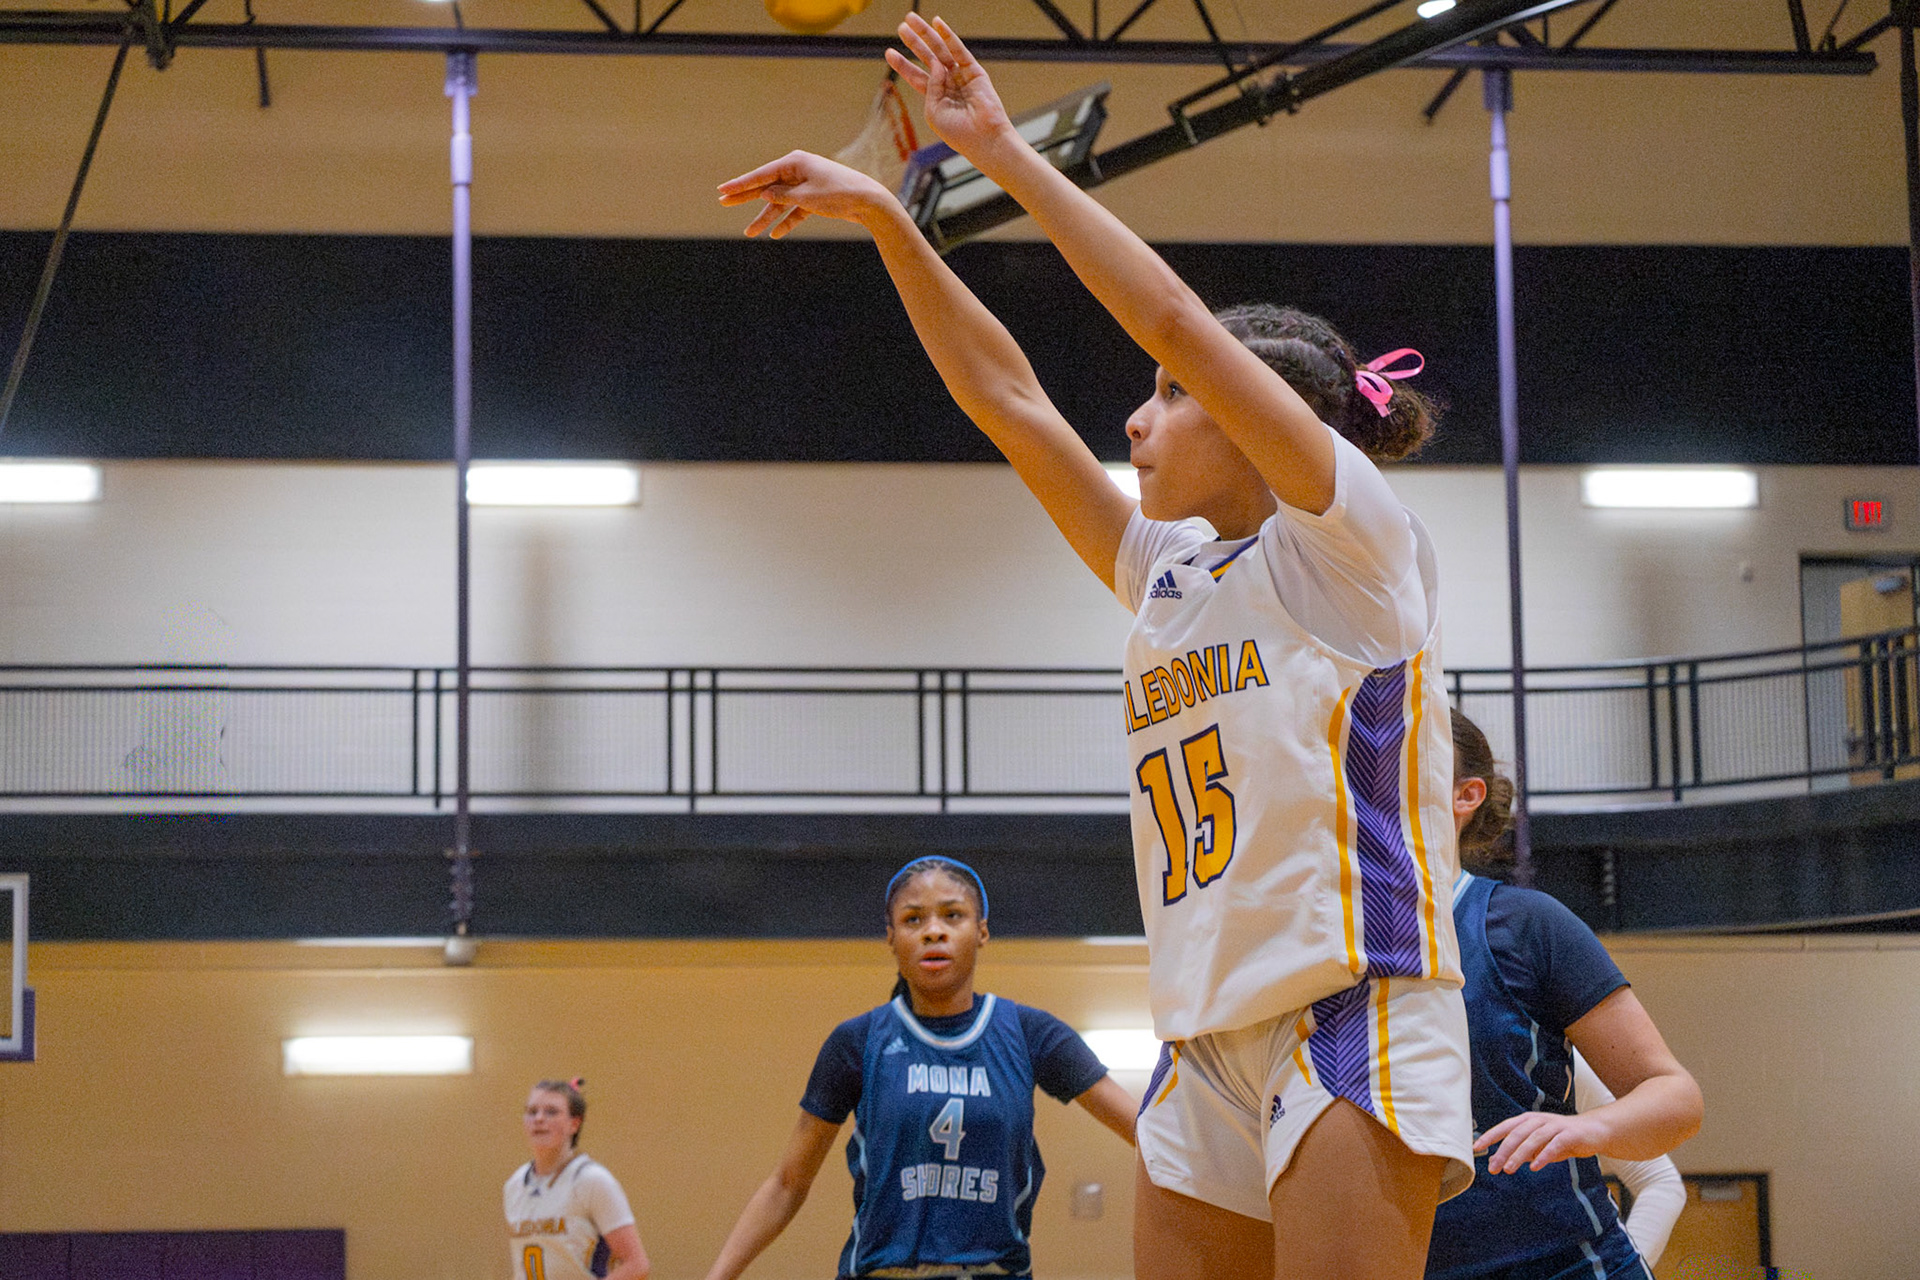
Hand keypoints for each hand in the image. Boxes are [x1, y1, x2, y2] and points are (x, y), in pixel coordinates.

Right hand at [717, 150, 895, 237]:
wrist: (869, 202)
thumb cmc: (838, 194)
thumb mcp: (806, 197)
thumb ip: (782, 195)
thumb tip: (764, 193)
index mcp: (795, 162)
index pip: (762, 174)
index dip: (741, 184)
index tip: (722, 191)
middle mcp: (798, 170)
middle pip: (767, 185)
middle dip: (746, 196)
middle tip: (722, 202)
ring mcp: (806, 184)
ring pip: (780, 202)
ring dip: (766, 217)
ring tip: (749, 233)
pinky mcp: (814, 198)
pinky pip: (795, 210)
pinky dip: (787, 221)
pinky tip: (776, 234)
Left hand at [886, 14, 1014, 160]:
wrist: (983, 139)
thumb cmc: (958, 133)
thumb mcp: (934, 112)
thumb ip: (930, 87)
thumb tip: (934, 63)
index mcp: (935, 98)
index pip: (916, 76)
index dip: (903, 64)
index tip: (889, 52)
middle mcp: (948, 85)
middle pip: (927, 58)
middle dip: (914, 42)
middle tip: (902, 27)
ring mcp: (961, 77)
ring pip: (940, 51)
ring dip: (926, 34)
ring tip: (911, 20)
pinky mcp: (974, 72)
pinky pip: (959, 50)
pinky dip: (948, 36)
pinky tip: (937, 23)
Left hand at [1475, 1110, 1611, 1173]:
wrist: (1594, 1131)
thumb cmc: (1562, 1138)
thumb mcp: (1539, 1145)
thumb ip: (1522, 1151)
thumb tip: (1499, 1162)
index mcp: (1529, 1120)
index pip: (1505, 1127)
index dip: (1490, 1136)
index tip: (1477, 1148)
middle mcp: (1539, 1120)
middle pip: (1516, 1134)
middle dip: (1503, 1151)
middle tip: (1493, 1167)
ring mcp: (1554, 1126)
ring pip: (1533, 1139)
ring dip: (1519, 1154)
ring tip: (1508, 1169)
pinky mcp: (1569, 1134)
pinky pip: (1554, 1145)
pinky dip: (1543, 1155)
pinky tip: (1535, 1167)